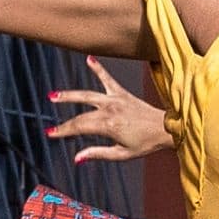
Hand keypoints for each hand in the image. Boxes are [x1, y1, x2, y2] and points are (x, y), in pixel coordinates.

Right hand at [49, 55, 173, 165]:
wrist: (167, 129)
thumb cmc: (146, 143)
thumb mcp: (122, 154)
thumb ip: (98, 154)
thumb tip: (77, 158)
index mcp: (109, 126)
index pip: (79, 127)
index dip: (64, 131)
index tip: (51, 134)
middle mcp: (110, 110)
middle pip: (81, 114)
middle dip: (64, 121)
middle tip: (50, 126)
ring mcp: (116, 99)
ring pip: (88, 94)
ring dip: (70, 95)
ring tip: (54, 95)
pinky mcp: (123, 93)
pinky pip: (108, 79)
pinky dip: (99, 69)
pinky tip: (89, 59)